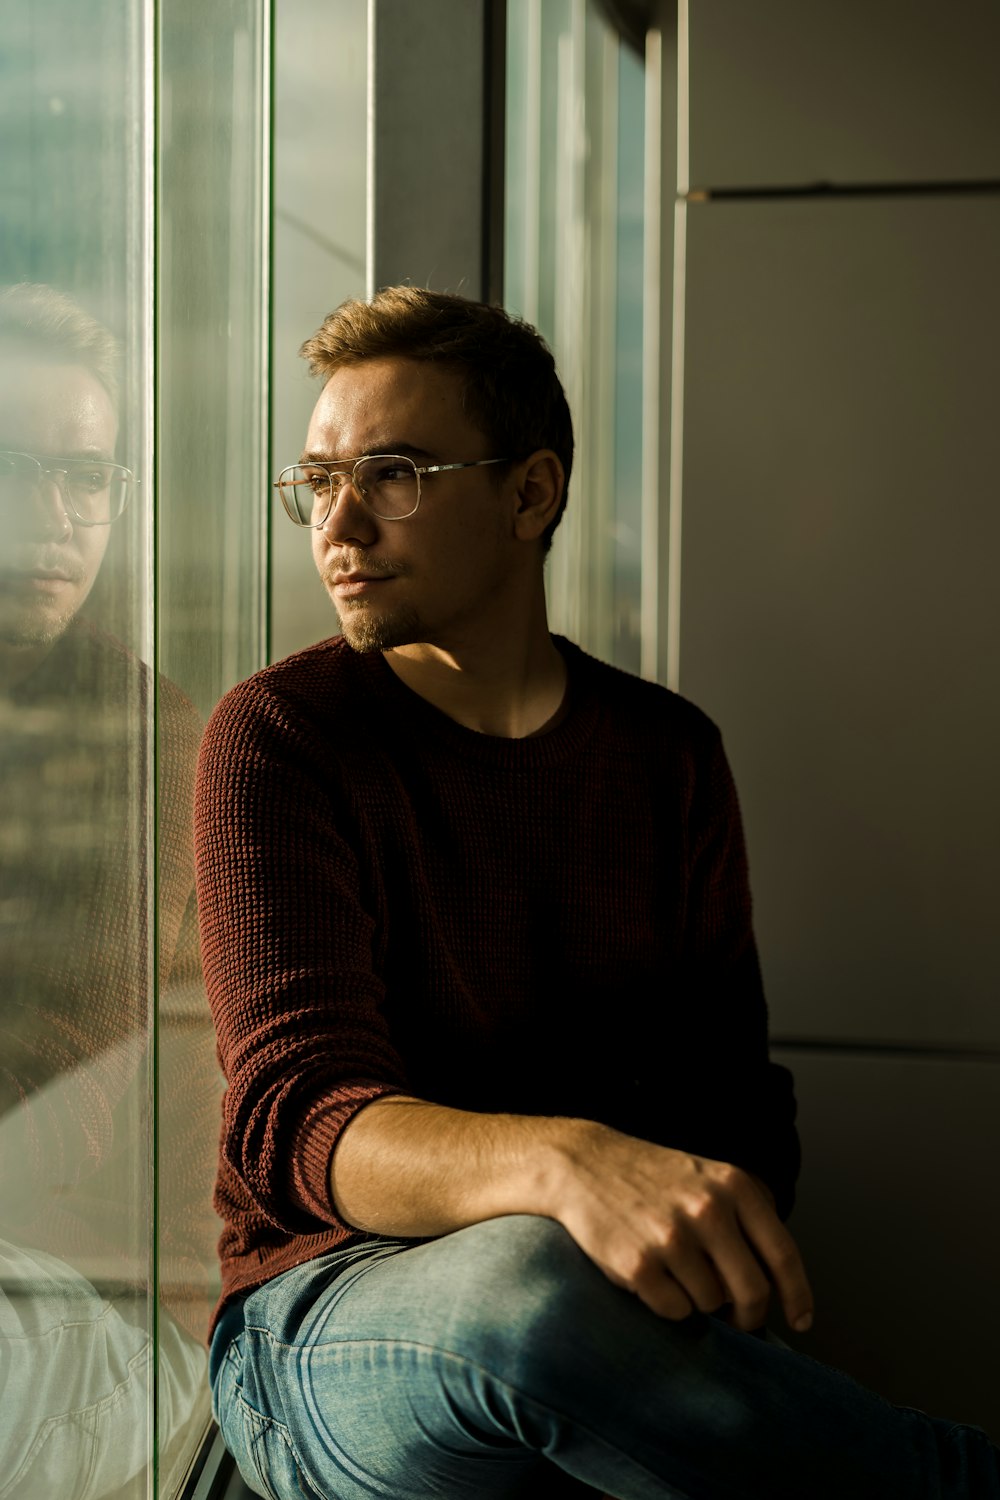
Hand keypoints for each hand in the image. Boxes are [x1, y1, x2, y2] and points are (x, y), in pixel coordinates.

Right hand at [552, 1122, 813, 1333]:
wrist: (583, 1165)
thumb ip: (747, 1218)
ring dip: (699, 1300)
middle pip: (753, 1292)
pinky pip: (675, 1310)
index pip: (782, 1255)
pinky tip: (651, 1273)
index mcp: (733, 1186)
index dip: (797, 1296)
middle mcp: (707, 1209)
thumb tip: (779, 1282)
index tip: (801, 1321)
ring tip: (674, 1268)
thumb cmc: (653, 1179)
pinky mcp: (638, 1263)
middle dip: (749, 1316)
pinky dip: (668, 1303)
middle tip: (738, 1320)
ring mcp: (672, 1237)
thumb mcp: (709, 1177)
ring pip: (711, 1304)